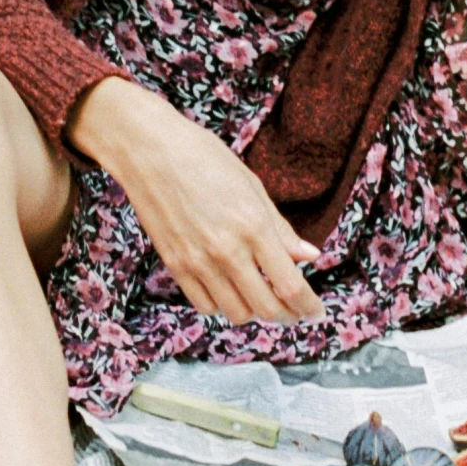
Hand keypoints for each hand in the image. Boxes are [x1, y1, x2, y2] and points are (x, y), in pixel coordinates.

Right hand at [69, 77, 323, 325]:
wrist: (150, 150)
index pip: (290, 285)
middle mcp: (227, 250)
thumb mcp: (252, 186)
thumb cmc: (205, 158)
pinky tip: (229, 288)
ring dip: (254, 311)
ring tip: (261, 296)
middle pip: (266, 308)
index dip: (308, 305)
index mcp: (254, 226)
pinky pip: (204, 305)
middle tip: (293, 308)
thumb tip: (310, 256)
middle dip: (287, 314)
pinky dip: (222, 305)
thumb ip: (280, 228)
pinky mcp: (174, 265)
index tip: (316, 311)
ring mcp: (198, 262)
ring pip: (236, 313)